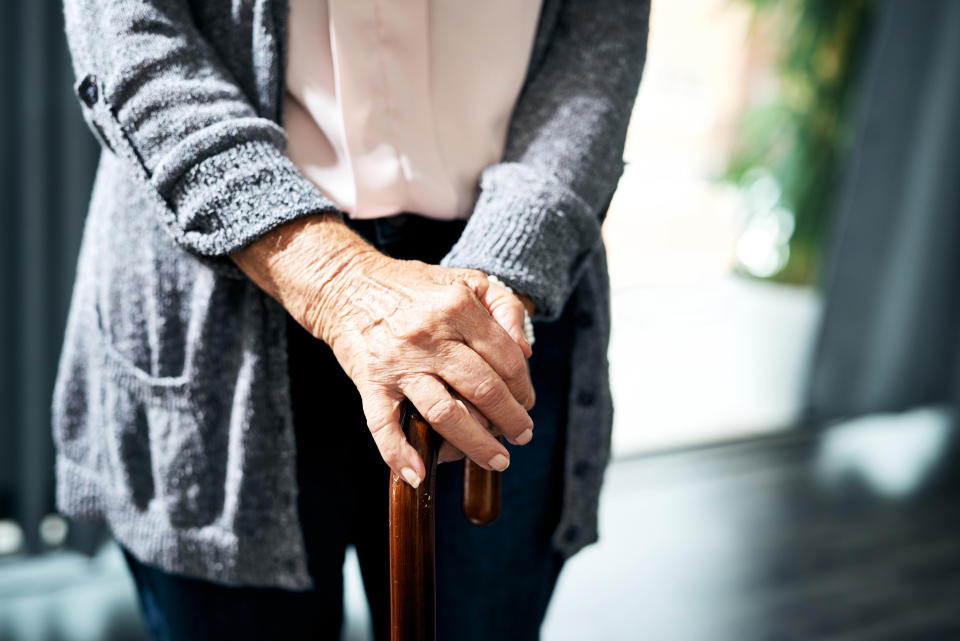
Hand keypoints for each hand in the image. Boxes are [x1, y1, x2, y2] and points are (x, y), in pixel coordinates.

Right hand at [231, 214, 535, 486]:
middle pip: (483, 389)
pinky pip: (384, 425)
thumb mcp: (468, 279)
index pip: (507, 359)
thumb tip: (525, 354)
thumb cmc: (414, 287)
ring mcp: (399, 363)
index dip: (524, 387)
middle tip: (522, 435)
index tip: (527, 402)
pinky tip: (418, 475)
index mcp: (458, 307)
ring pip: (445, 413)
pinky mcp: (371, 383)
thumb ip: (506, 308)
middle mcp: (430, 336)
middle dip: (511, 420)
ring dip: (476, 444)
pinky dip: (399, 454)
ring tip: (497, 461)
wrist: (347, 285)